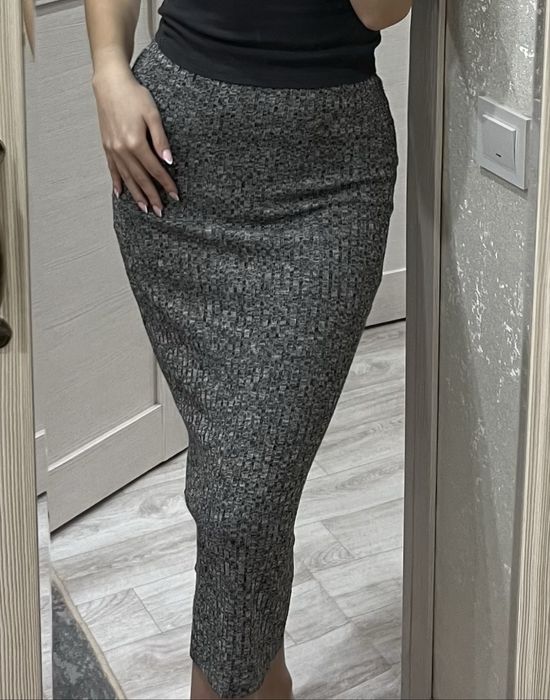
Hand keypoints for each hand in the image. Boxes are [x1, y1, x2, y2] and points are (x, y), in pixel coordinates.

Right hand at [92, 65, 178, 216]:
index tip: (175, 196)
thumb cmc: (134, 95)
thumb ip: (161, 139)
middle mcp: (122, 149)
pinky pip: (112, 169)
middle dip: (151, 196)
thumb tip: (169, 162)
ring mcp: (112, 149)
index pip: (155, 169)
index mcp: (135, 142)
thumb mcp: (153, 114)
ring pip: (126, 177)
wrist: (109, 82)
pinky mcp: (106, 145)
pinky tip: (120, 194)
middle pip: (140, 178)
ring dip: (136, 194)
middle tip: (160, 211)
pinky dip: (117, 182)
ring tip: (144, 208)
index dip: (166, 184)